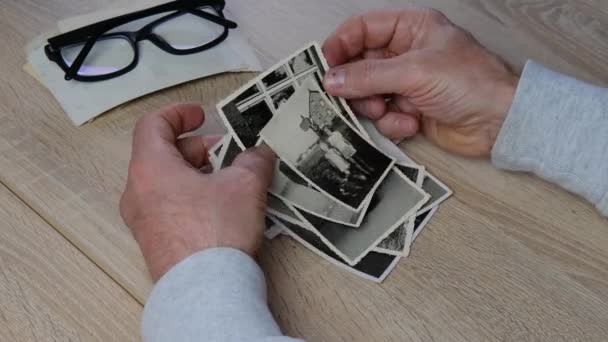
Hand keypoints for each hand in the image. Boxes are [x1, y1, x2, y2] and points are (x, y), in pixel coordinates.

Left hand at [120, 103, 274, 280]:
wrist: (204, 290)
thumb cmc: (215, 234)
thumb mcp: (245, 185)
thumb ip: (254, 160)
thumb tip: (260, 154)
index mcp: (150, 168)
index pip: (152, 125)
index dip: (178, 114)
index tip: (199, 116)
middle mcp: (138, 192)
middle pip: (161, 154)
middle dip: (197, 149)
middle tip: (226, 153)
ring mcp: (143, 220)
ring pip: (165, 182)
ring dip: (196, 173)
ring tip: (228, 182)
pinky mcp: (154, 242)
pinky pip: (168, 207)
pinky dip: (190, 197)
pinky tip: (220, 209)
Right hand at [322, 8, 518, 156]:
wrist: (501, 122)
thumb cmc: (472, 83)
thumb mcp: (415, 71)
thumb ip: (368, 75)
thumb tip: (331, 79)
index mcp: (410, 28)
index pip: (362, 29)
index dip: (340, 45)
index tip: (324, 66)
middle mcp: (406, 53)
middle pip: (359, 65)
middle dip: (355, 84)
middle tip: (348, 97)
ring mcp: (407, 83)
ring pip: (367, 93)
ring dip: (374, 106)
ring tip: (388, 110)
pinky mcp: (410, 109)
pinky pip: (383, 115)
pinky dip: (392, 122)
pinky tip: (411, 122)